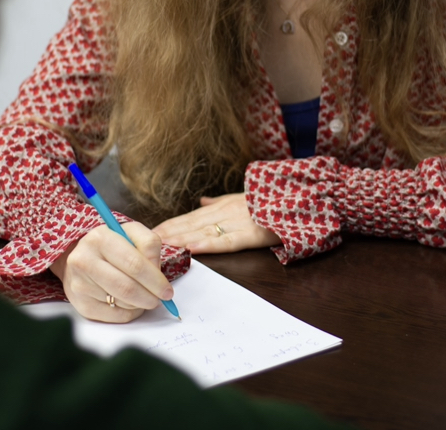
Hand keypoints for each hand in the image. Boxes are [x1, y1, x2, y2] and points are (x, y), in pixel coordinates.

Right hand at [49, 222, 173, 322]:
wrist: (80, 255)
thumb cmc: (112, 244)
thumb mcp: (131, 233)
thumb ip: (149, 244)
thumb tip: (157, 272)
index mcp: (100, 238)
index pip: (134, 264)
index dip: (155, 280)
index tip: (167, 290)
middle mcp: (84, 261)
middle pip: (127, 287)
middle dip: (150, 296)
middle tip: (161, 298)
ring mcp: (80, 284)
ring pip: (122, 303)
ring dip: (140, 303)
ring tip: (144, 295)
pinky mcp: (80, 304)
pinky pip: (114, 316)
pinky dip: (129, 312)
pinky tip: (131, 302)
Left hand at [153, 193, 279, 253]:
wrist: (299, 196)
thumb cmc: (272, 199)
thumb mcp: (242, 197)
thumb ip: (220, 202)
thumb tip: (202, 202)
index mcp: (223, 207)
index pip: (190, 217)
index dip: (170, 224)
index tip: (151, 232)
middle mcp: (226, 213)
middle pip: (190, 225)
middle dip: (168, 234)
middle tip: (146, 243)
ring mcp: (237, 222)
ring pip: (203, 232)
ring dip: (181, 239)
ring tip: (162, 247)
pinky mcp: (251, 233)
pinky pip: (226, 240)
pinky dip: (209, 245)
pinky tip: (193, 249)